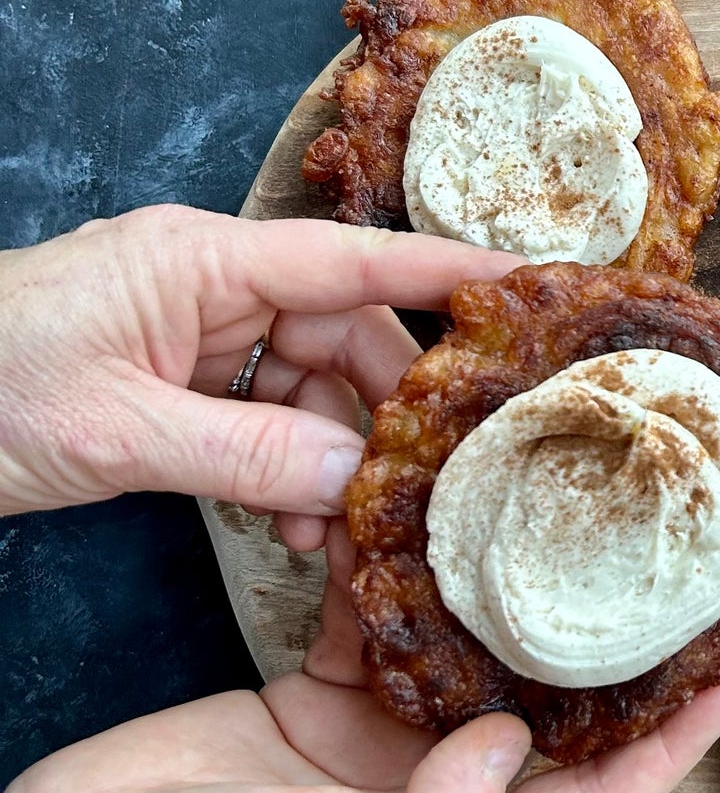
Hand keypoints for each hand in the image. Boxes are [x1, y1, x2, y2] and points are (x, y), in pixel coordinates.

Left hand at [0, 204, 521, 548]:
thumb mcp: (115, 432)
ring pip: (313, 394)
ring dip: (334, 464)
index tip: (531, 280)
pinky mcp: (181, 387)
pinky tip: (297, 528)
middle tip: (421, 483)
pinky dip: (290, 476)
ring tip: (337, 533)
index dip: (447, 268)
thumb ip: (248, 457)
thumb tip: (362, 482)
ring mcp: (198, 340)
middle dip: (383, 415)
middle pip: (345, 340)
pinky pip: (267, 426)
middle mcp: (215, 289)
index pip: (352, 260)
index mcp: (204, 261)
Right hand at [0, 522, 719, 792]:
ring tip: (563, 525)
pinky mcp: (319, 705)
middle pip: (551, 727)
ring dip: (513, 604)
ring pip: (472, 665)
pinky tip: (434, 524)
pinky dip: (411, 583)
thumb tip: (509, 747)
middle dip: (611, 660)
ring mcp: (376, 753)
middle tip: (666, 578)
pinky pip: (387, 632)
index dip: (671, 744)